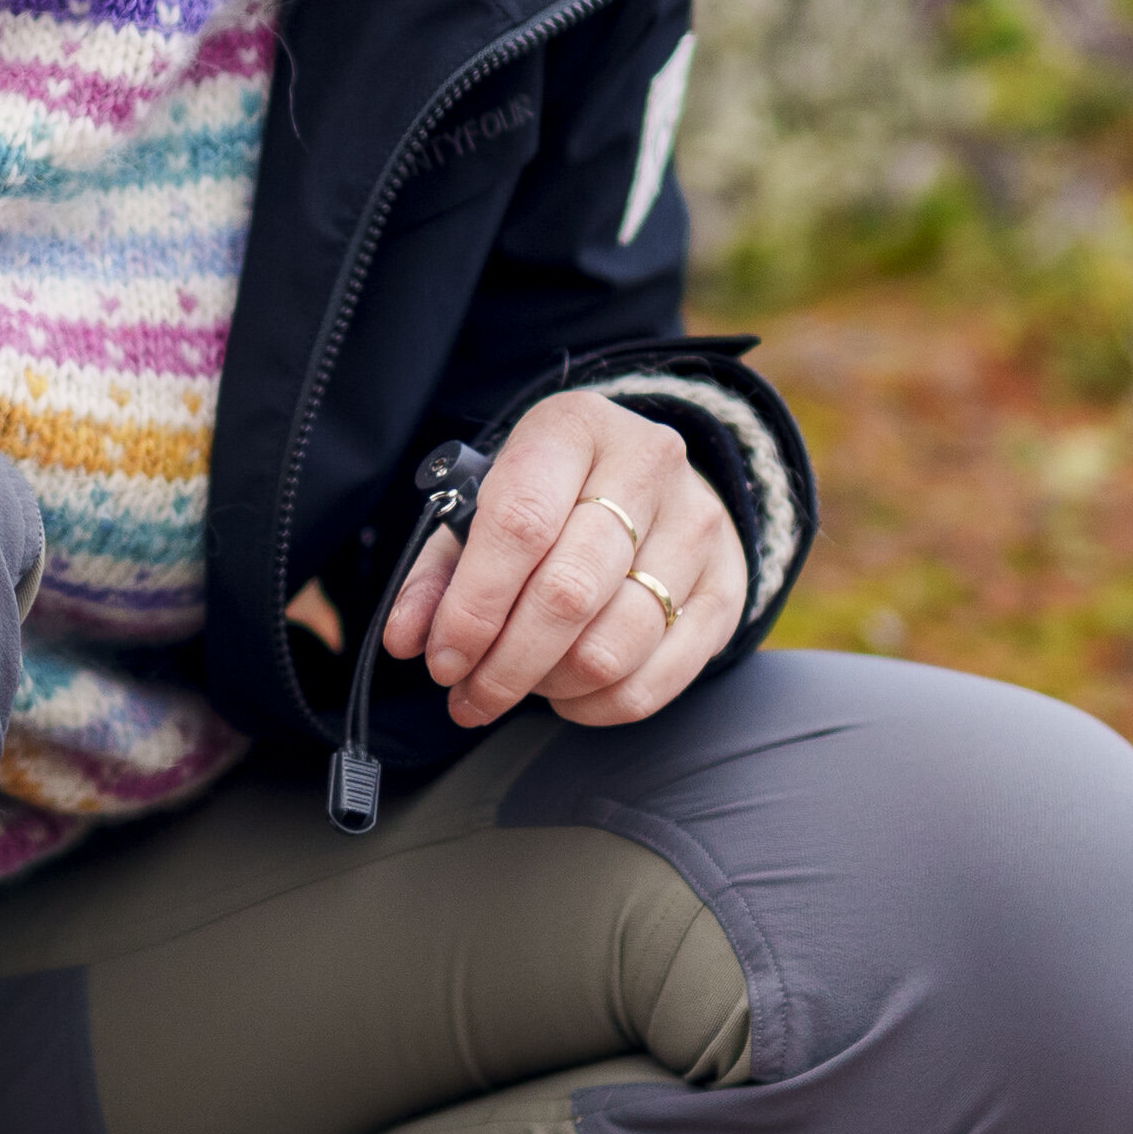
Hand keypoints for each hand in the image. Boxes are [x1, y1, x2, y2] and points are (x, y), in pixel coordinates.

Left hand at [378, 389, 744, 731]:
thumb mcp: (486, 505)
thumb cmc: (551, 497)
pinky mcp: (726, 587)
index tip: (443, 659)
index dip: (474, 604)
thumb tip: (406, 637)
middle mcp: (648, 465)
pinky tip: (565, 692)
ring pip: (613, 646)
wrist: (651, 483)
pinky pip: (655, 680)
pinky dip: (597, 705)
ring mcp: (698, 526)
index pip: (520, 522)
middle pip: (567, 592)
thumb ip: (439, 570)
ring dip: (548, 687)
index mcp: (574, 428)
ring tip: (516, 685)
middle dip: (504, 664)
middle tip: (467, 696)